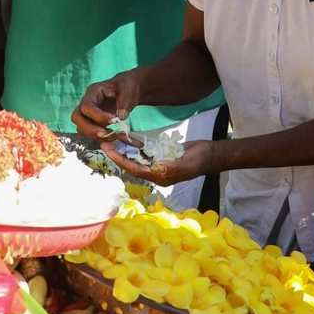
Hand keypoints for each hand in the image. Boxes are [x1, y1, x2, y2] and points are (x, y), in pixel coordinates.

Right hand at [71, 72, 143, 138]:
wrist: (128, 90)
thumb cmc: (127, 86)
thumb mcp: (129, 88)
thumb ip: (125, 100)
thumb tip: (120, 116)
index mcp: (93, 91)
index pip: (87, 106)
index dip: (98, 116)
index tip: (115, 121)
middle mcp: (86, 102)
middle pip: (77, 117)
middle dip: (89, 129)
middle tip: (106, 134)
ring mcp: (88, 113)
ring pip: (81, 127)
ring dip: (94, 135)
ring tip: (112, 136)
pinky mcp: (93, 121)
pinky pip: (89, 132)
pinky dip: (99, 138)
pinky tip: (112, 136)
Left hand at [100, 139, 215, 187]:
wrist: (210, 154)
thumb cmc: (200, 160)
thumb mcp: (187, 164)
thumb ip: (171, 167)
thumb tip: (155, 168)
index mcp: (160, 177)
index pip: (136, 170)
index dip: (122, 161)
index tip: (109, 153)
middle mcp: (156, 171)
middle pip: (132, 163)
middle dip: (118, 155)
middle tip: (103, 144)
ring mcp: (157, 163)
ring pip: (136, 155)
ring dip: (123, 148)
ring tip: (110, 138)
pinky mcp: (160, 154)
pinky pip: (144, 149)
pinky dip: (134, 143)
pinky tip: (125, 136)